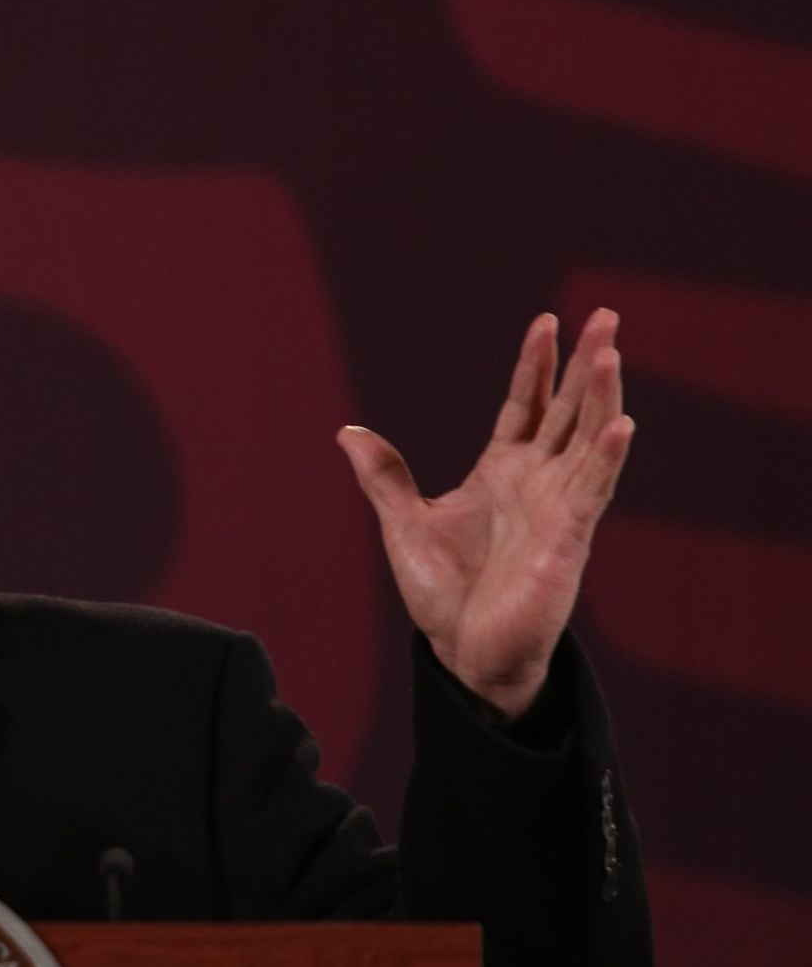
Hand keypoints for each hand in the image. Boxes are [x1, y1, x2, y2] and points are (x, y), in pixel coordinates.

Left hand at [338, 309, 634, 719]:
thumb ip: (383, 477)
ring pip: (588, 438)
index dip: (536, 366)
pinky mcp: (569, 538)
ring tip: (612, 350)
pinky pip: (592, 489)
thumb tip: (347, 433)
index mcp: (501, 473)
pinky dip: (606, 457)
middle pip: (568, 409)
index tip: (545, 322)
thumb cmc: (443, 594)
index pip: (526, 406)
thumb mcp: (403, 523)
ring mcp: (558, 507)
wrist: (463, 652)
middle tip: (606, 314)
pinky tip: (620, 424)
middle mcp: (537, 482)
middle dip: (586, 363)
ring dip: (602, 395)